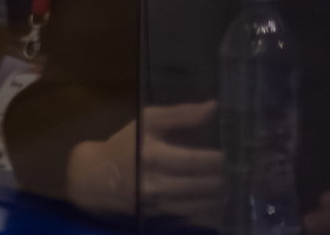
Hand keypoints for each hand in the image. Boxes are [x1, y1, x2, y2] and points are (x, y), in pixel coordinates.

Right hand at [64, 102, 223, 226]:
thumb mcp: (147, 122)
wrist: (95, 180)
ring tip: (226, 183)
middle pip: (209, 185)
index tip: (228, 152)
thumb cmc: (125, 146)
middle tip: (233, 169)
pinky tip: (214, 200)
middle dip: (225, 177)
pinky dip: (212, 211)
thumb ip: (181, 115)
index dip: (221, 158)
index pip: (201, 161)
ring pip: (208, 205)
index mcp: (154, 156)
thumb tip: (214, 107)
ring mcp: (162, 208)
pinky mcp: (164, 222)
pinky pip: (199, 221)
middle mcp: (159, 185)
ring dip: (222, 195)